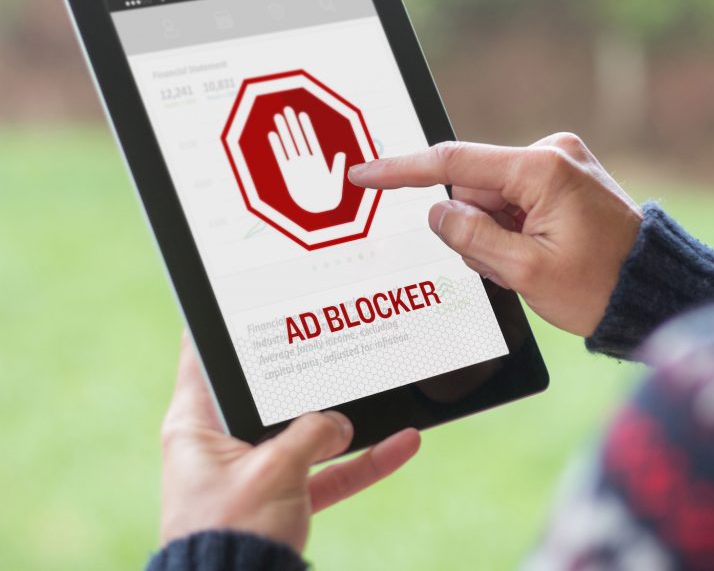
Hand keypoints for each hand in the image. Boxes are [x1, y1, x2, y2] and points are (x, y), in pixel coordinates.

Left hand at [160, 333, 419, 553]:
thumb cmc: (231, 534)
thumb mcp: (274, 471)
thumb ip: (312, 434)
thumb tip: (341, 424)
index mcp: (198, 426)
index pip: (205, 357)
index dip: (227, 324)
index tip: (252, 293)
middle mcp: (224, 444)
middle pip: (271, 394)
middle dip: (309, 372)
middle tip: (336, 332)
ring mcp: (257, 471)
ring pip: (309, 433)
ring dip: (348, 420)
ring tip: (383, 390)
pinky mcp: (284, 499)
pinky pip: (328, 472)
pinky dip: (362, 461)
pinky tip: (401, 444)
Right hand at [268, 106, 346, 212]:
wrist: (320, 212)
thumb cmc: (330, 199)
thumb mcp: (336, 182)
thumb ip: (338, 168)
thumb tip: (341, 154)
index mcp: (319, 162)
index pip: (311, 140)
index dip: (306, 128)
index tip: (302, 115)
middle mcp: (306, 162)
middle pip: (298, 139)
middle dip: (292, 125)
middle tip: (286, 109)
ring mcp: (297, 167)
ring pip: (289, 145)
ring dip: (283, 132)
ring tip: (278, 117)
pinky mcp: (289, 175)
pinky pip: (282, 158)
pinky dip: (278, 147)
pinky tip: (273, 135)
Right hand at [348, 133, 641, 335]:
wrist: (654, 292)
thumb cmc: (602, 287)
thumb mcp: (526, 272)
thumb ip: (472, 238)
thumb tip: (438, 212)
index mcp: (542, 170)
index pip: (454, 163)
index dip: (403, 171)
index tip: (366, 174)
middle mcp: (552, 155)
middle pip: (475, 188)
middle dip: (476, 228)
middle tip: (508, 267)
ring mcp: (561, 165)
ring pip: (494, 199)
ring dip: (497, 234)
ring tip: (533, 265)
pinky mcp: (565, 179)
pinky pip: (516, 200)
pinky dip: (514, 230)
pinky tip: (540, 254)